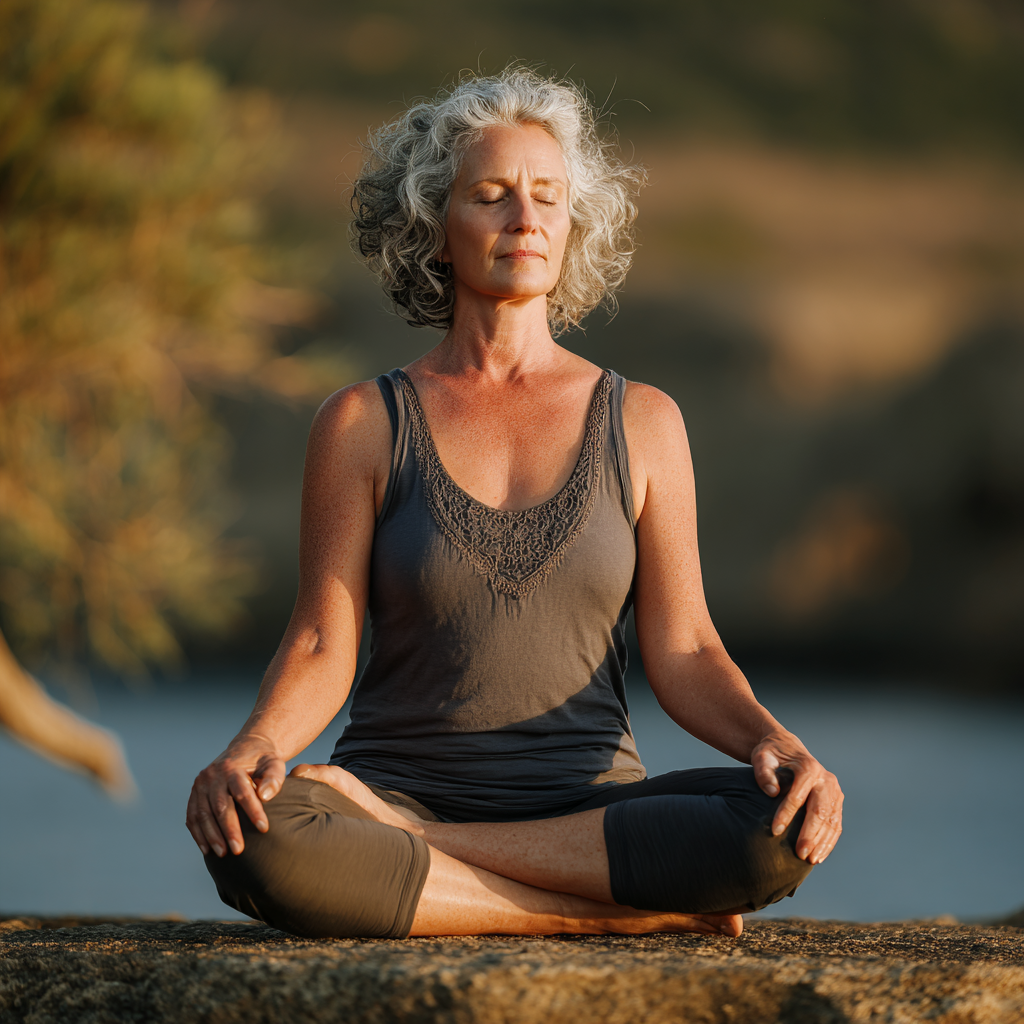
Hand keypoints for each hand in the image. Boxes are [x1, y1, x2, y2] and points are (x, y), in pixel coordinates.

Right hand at [185, 738, 285, 857]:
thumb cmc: (263, 761)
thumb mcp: (274, 763)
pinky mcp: (194, 794)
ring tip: (223, 854)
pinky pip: (192, 817)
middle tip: (239, 851)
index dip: (253, 811)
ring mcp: (200, 785)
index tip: (264, 828)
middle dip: (229, 830)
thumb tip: (266, 796)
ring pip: (203, 814)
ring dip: (212, 836)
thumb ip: (274, 778)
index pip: (242, 791)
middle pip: (220, 806)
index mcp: (232, 767)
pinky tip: (207, 849)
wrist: (245, 749)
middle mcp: (213, 775)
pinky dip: (198, 834)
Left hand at [751, 730, 842, 864]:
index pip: (798, 796)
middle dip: (810, 834)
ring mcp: (834, 791)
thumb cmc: (772, 754)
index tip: (775, 831)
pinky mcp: (836, 801)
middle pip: (820, 811)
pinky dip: (829, 840)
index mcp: (808, 767)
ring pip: (832, 820)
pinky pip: (836, 823)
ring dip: (822, 842)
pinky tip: (820, 855)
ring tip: (810, 860)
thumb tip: (772, 792)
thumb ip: (764, 771)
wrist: (787, 747)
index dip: (786, 814)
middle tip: (799, 854)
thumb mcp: (762, 756)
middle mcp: (826, 779)